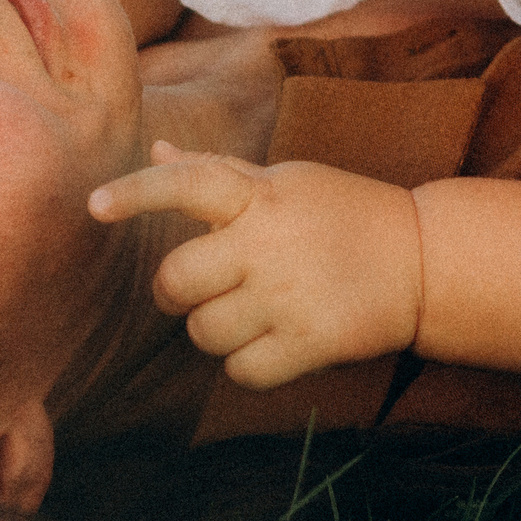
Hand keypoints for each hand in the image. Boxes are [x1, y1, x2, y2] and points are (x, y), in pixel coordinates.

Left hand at [89, 141, 423, 389]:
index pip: (187, 183)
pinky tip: (274, 343)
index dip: (137, 193)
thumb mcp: (285, 180)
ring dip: (216, 330)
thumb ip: (219, 171)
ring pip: (203, 333)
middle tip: (202, 289)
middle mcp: (268, 243)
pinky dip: (248, 364)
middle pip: (175, 281)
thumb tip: (157, 149)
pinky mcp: (311, 342)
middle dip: (176, 293)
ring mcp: (288, 295)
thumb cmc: (343, 212)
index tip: (95, 205)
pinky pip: (241, 371)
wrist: (425, 259)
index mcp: (259, 196)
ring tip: (254, 312)